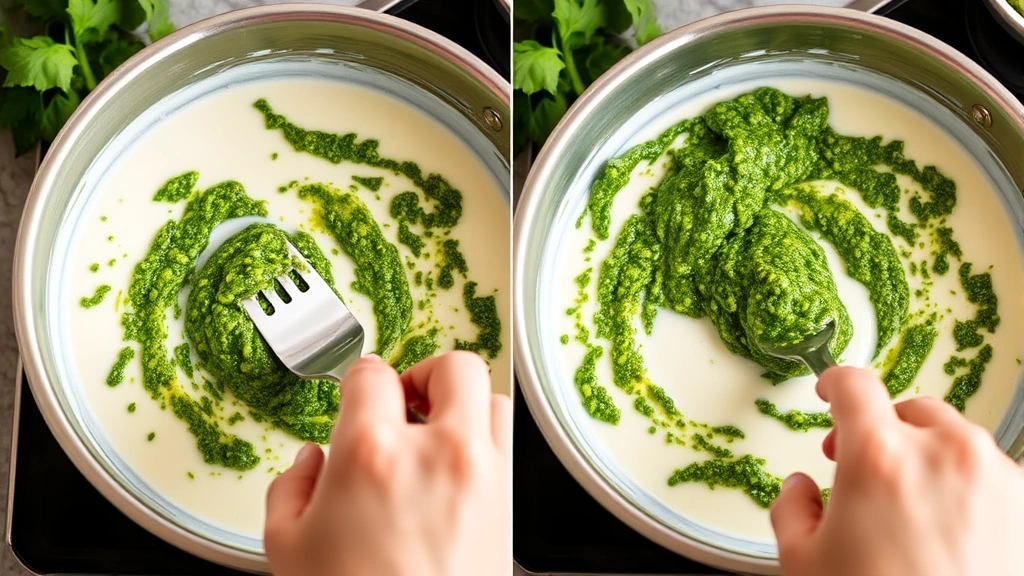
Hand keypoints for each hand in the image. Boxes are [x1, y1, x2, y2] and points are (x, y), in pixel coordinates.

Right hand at [264, 352, 510, 575]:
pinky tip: (455, 466)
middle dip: (425, 374)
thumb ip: (292, 487)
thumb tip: (311, 463)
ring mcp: (482, 475)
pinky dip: (484, 439)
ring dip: (463, 403)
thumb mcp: (287, 547)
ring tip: (436, 428)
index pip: (371, 375)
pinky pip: (505, 445)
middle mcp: (437, 452)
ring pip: (491, 399)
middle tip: (405, 398)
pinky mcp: (507, 503)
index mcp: (373, 453)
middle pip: (452, 366)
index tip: (356, 393)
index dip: (358, 380)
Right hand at [771, 366, 1023, 575]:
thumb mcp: (802, 562)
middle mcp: (944, 453)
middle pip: (909, 409)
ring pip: (955, 440)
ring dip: (928, 457)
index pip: (854, 385)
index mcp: (879, 456)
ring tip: (908, 506)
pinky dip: (967, 488)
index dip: (834, 382)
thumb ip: (791, 509)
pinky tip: (947, 531)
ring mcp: (996, 478)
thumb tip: (799, 491)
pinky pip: (992, 476)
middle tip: (860, 466)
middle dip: (882, 430)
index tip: (830, 390)